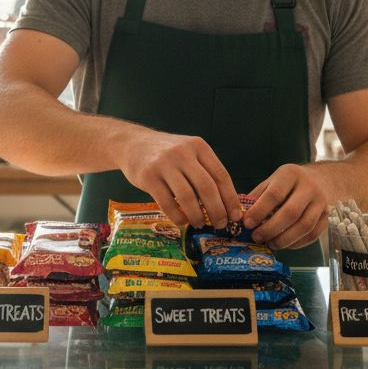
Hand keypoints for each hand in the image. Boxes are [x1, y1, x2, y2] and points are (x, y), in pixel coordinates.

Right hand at [117, 128, 239, 227]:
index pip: (221, 175)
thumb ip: (205, 171)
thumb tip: (226, 204)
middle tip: (221, 224)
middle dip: (217, 210)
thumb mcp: (189, 152)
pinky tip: (183, 221)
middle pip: (207, 187)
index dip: (231, 198)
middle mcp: (183, 153)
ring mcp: (164, 164)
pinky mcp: (148, 177)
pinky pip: (167, 203)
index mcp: (198, 147)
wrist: (132, 144)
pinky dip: (178, 216)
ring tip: (200, 224)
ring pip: (188, 197)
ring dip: (197, 216)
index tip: (236, 216)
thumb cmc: (166, 154)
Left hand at [243, 163, 336, 249]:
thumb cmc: (289, 183)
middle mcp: (309, 187)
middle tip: (257, 238)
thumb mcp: (272, 181)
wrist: (320, 180)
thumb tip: (239, 214)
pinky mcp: (327, 217)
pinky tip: (284, 245)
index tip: (247, 223)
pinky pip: (313, 235)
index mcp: (291, 174)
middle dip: (271, 228)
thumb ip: (257, 196)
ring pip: (304, 226)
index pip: (274, 194)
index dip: (259, 211)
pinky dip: (297, 243)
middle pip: (291, 212)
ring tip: (269, 244)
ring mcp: (321, 203)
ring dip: (284, 239)